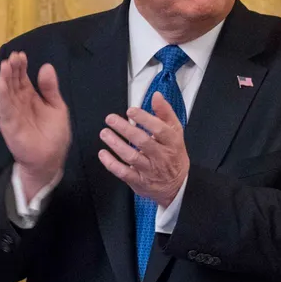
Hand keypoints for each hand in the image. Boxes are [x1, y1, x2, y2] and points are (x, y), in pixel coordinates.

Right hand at [0, 52, 70, 197]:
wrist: (50, 158)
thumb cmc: (54, 134)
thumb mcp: (57, 107)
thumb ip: (50, 88)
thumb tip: (46, 66)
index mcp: (31, 97)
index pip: (22, 78)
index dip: (21, 66)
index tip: (21, 54)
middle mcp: (19, 102)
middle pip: (13, 81)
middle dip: (12, 68)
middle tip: (14, 55)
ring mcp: (12, 112)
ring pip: (7, 91)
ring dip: (5, 78)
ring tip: (5, 64)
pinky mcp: (9, 123)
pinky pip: (5, 106)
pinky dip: (3, 94)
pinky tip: (2, 82)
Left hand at [98, 92, 189, 206]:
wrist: (177, 185)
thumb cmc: (173, 154)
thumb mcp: (175, 132)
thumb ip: (165, 113)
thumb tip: (157, 96)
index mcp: (172, 142)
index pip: (160, 129)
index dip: (145, 119)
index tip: (131, 111)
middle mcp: (161, 157)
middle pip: (143, 142)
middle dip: (125, 129)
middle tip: (111, 119)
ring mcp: (150, 170)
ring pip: (132, 157)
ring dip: (116, 144)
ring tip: (104, 133)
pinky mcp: (140, 181)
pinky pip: (124, 173)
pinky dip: (112, 164)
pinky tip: (103, 154)